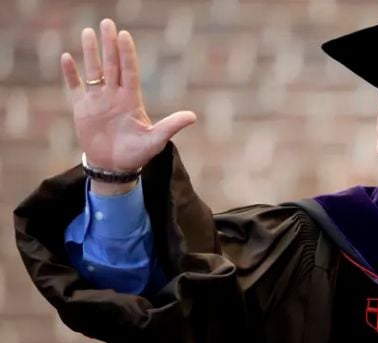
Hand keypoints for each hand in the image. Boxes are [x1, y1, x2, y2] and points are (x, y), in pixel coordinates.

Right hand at [62, 19, 196, 172]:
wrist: (115, 167)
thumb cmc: (137, 154)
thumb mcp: (156, 140)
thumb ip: (171, 126)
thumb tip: (192, 116)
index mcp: (132, 100)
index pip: (129, 71)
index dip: (127, 54)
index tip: (125, 36)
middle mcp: (114, 95)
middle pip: (111, 65)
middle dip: (109, 45)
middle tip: (107, 23)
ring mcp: (98, 101)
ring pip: (93, 71)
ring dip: (90, 52)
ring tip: (87, 32)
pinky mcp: (82, 109)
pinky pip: (75, 87)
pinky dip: (70, 74)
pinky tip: (67, 58)